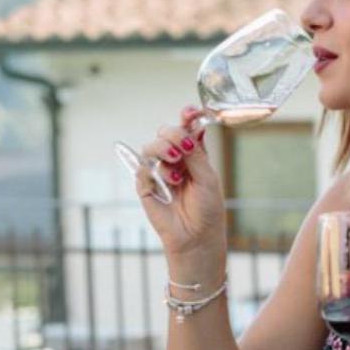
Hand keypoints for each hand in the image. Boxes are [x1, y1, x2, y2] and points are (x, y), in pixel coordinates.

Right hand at [131, 105, 227, 278]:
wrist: (196, 237)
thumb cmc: (207, 210)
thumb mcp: (207, 177)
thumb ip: (196, 153)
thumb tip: (190, 128)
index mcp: (194, 155)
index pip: (187, 129)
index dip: (187, 116)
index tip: (190, 111)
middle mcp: (175, 160)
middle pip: (166, 132)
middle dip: (174, 134)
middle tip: (183, 147)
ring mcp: (159, 172)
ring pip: (151, 147)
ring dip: (163, 150)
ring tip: (175, 165)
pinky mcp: (146, 186)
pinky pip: (142, 168)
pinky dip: (155, 170)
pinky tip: (171, 182)